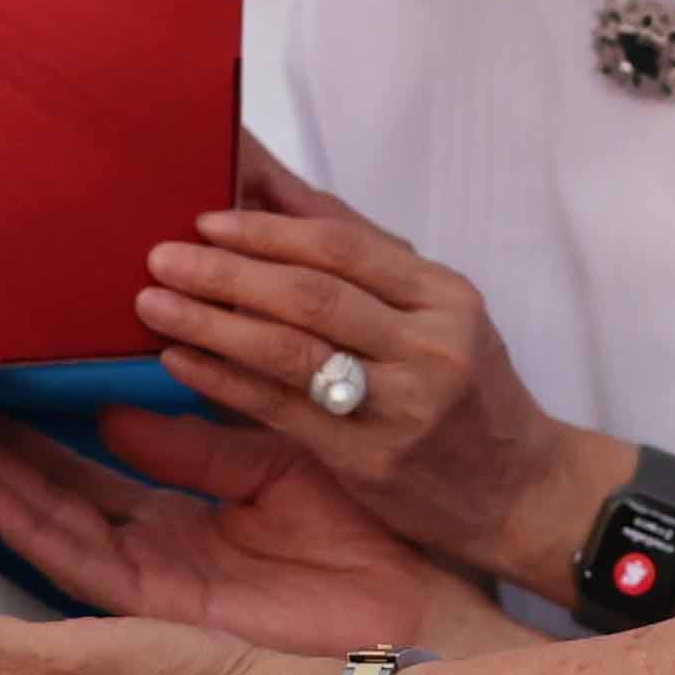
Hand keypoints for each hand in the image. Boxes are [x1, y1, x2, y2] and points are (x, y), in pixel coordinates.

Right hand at [0, 405, 502, 664]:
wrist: (418, 614)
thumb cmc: (368, 543)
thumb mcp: (275, 466)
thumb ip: (197, 442)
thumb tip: (112, 406)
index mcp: (184, 519)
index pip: (87, 468)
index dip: (32, 431)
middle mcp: (155, 555)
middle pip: (51, 495)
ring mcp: (150, 587)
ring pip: (50, 525)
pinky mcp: (159, 610)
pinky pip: (78, 562)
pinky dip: (28, 525)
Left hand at [139, 145, 600, 591]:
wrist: (519, 492)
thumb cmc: (464, 388)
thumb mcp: (433, 310)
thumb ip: (358, 250)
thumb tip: (268, 182)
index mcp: (444, 296)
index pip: (345, 247)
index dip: (268, 230)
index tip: (205, 219)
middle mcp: (428, 345)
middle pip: (313, 294)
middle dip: (228, 271)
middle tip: (162, 255)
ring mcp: (401, 405)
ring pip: (292, 351)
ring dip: (213, 322)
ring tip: (155, 302)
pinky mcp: (371, 459)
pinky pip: (281, 410)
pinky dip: (223, 381)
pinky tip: (180, 360)